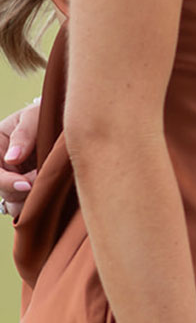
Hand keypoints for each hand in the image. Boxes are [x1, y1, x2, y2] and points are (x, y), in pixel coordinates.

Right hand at [0, 98, 40, 218]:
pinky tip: (50, 194)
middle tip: (46, 179)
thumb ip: (23, 135)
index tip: (27, 184)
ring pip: (15, 204)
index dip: (7, 182)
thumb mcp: (32, 117)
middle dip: (25, 190)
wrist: (62, 123)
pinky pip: (27, 207)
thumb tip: (12, 159)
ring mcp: (14, 180)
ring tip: (49, 184)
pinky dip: (37, 205)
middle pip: (5, 192)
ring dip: (31, 200)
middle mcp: (2, 166)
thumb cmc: (43, 115)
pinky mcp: (29, 190)